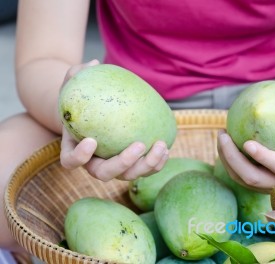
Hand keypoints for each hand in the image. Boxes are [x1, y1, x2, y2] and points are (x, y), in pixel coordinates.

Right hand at [59, 60, 168, 180]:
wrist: (96, 111)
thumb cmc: (83, 97)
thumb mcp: (75, 84)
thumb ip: (77, 74)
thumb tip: (94, 63)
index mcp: (75, 148)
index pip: (70, 161)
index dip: (79, 157)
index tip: (92, 141)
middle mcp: (94, 162)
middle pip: (104, 173)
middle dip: (123, 163)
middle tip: (139, 145)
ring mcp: (114, 166)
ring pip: (128, 175)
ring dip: (146, 165)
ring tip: (161, 146)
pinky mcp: (132, 164)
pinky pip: (145, 170)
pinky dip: (156, 164)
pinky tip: (165, 148)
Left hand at [217, 114, 274, 192]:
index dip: (264, 158)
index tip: (247, 143)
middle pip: (253, 178)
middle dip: (233, 159)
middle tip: (223, 135)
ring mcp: (268, 186)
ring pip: (241, 178)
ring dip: (226, 159)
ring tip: (221, 135)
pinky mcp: (256, 183)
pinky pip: (237, 175)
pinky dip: (227, 160)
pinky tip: (223, 141)